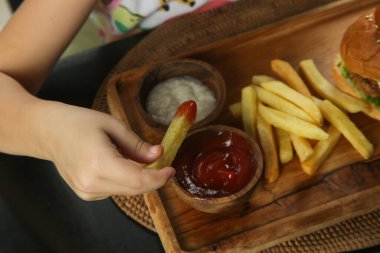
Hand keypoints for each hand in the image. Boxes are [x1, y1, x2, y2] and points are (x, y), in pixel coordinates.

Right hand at [39, 101, 174, 199]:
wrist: (48, 132)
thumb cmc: (78, 122)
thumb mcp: (112, 125)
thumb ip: (137, 145)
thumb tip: (159, 155)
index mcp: (98, 163)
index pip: (138, 181)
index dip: (159, 178)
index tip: (171, 169)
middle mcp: (91, 183)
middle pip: (136, 189)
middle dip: (154, 178)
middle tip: (162, 162)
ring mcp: (87, 191)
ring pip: (128, 191)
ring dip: (140, 178)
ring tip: (135, 157)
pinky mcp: (86, 194)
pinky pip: (116, 190)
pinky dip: (126, 180)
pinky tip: (118, 163)